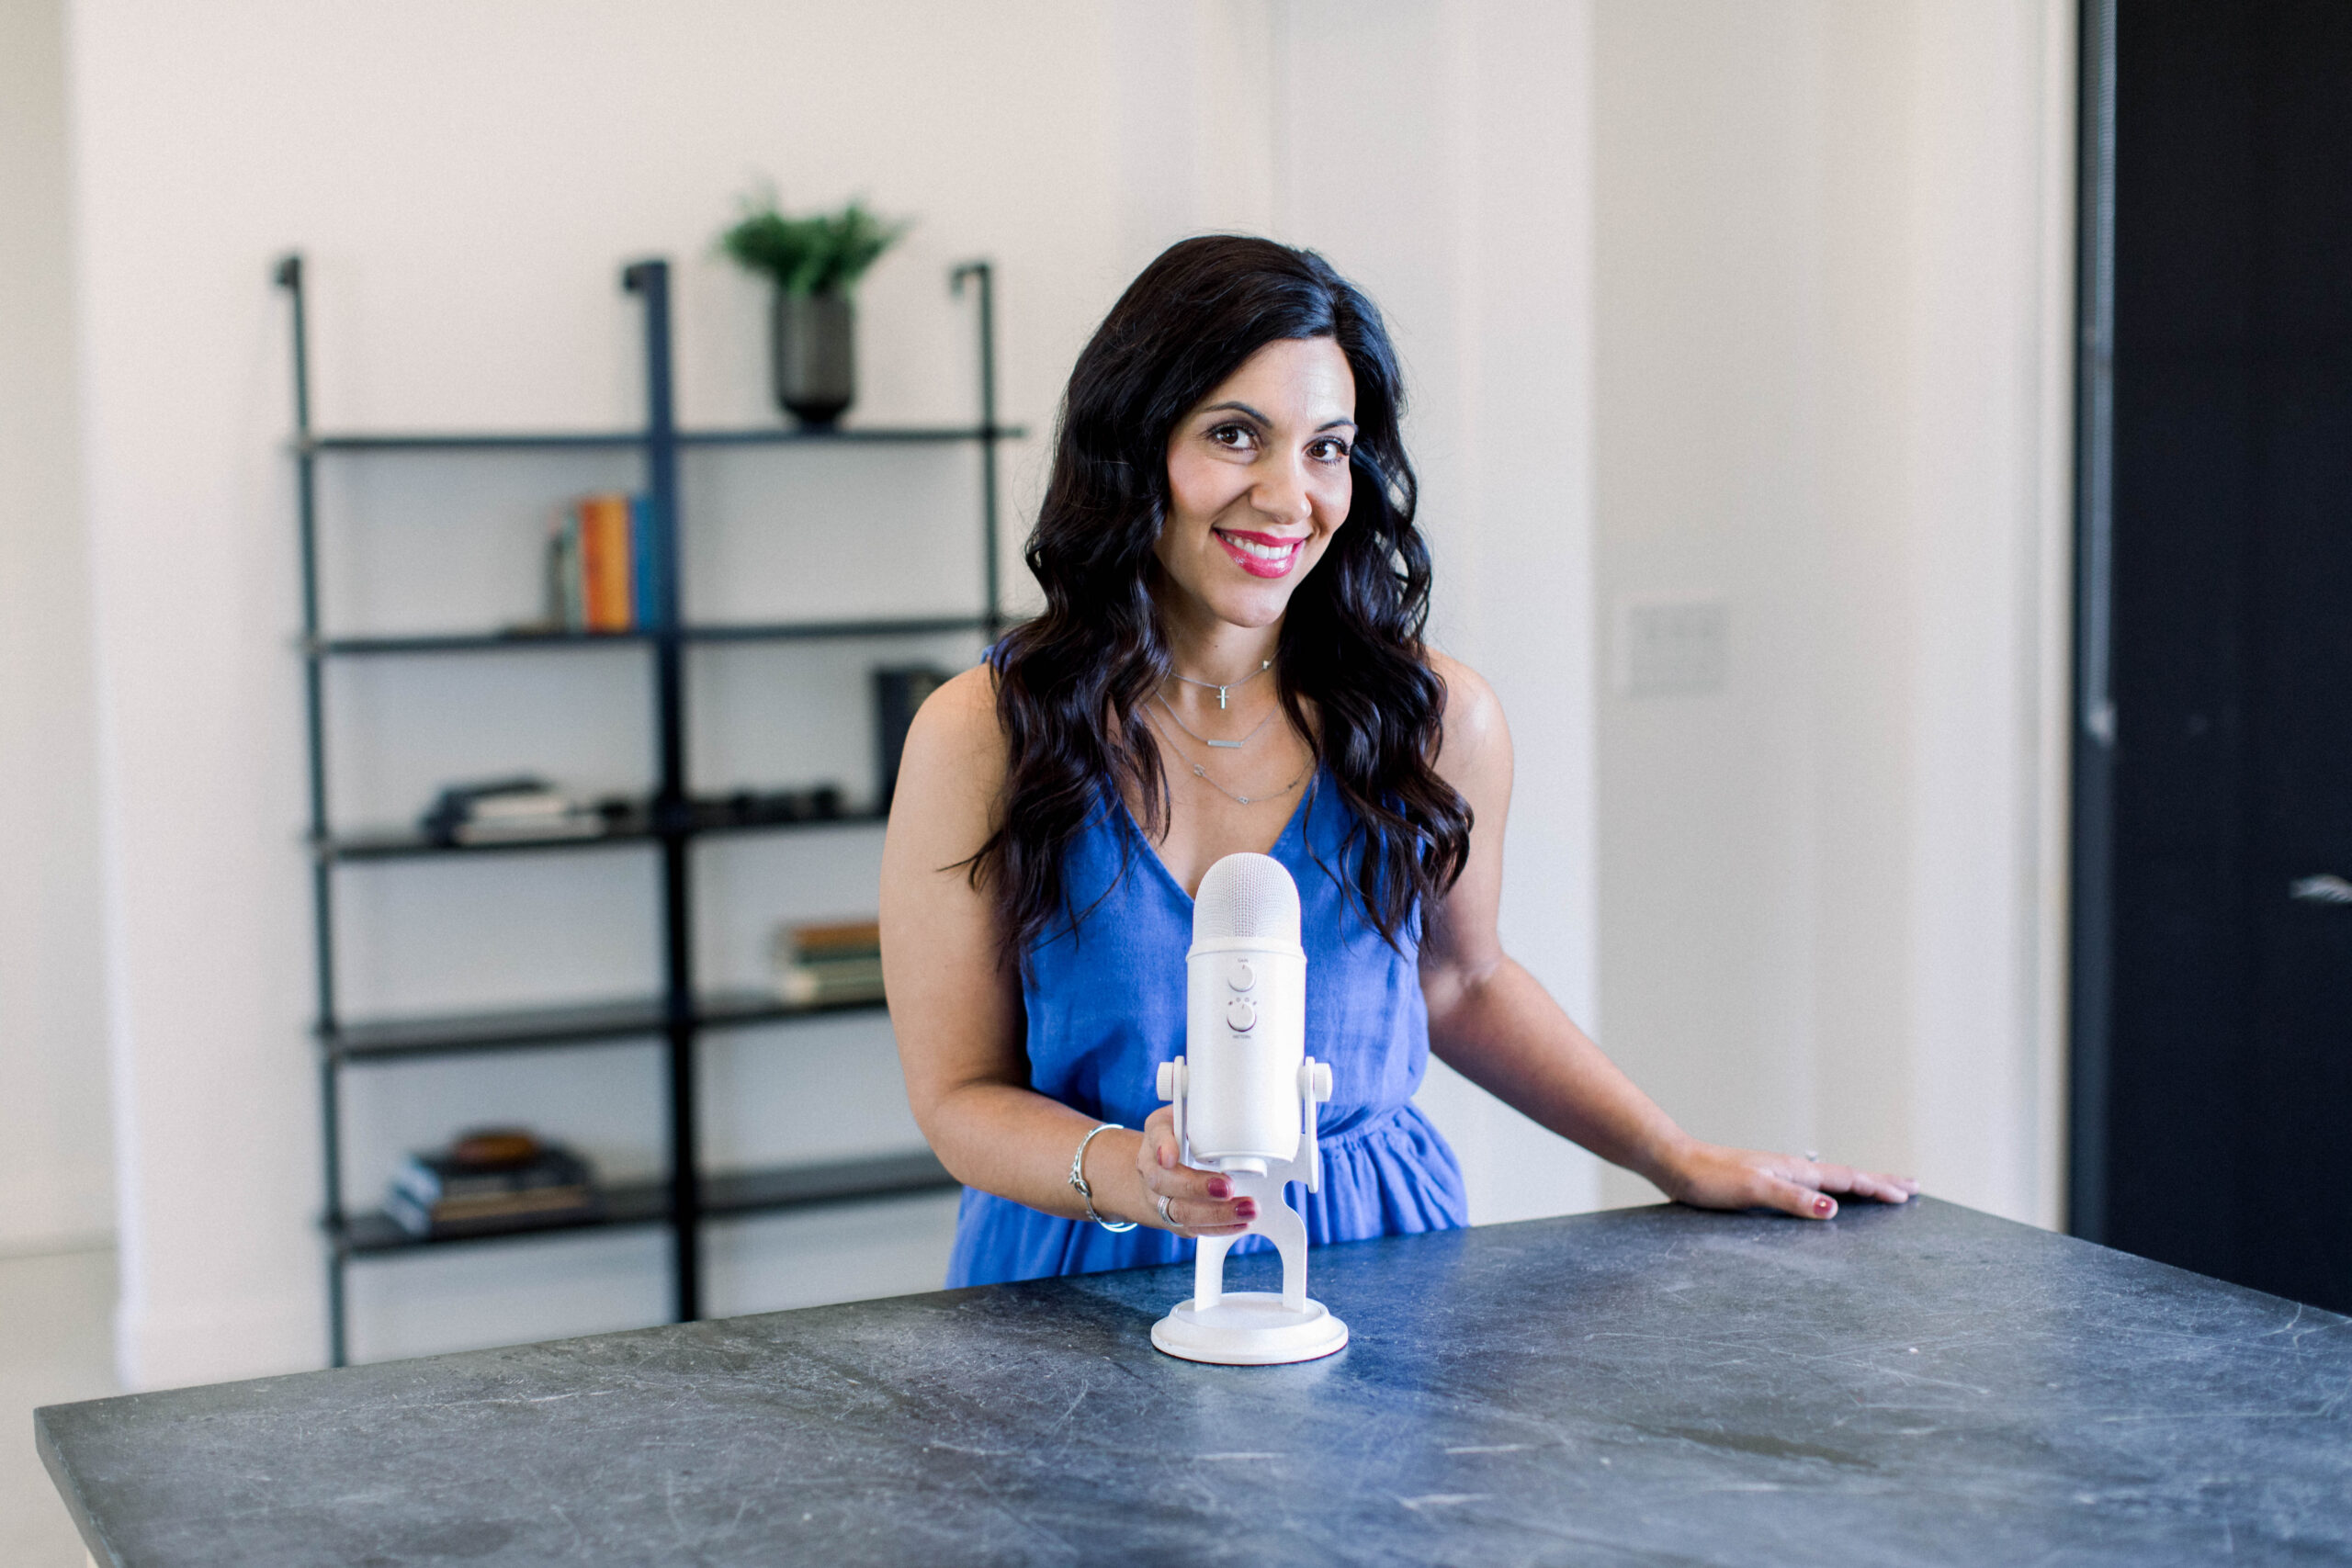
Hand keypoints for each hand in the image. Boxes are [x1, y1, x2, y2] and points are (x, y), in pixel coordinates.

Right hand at [1134, 1105, 1257, 1235]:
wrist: (1155, 1170)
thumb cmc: (1179, 1138)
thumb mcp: (1186, 1116)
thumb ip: (1202, 1114)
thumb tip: (1228, 1117)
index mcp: (1155, 1136)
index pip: (1156, 1136)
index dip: (1163, 1146)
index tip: (1170, 1156)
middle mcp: (1152, 1170)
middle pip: (1166, 1183)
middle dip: (1198, 1187)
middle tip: (1228, 1186)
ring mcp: (1160, 1199)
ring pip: (1182, 1212)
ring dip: (1217, 1213)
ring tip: (1247, 1208)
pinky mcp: (1176, 1220)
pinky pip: (1195, 1228)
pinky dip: (1220, 1227)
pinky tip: (1241, 1222)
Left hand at [1659, 1141, 1917, 1219]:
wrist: (1678, 1165)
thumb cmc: (1711, 1179)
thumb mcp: (1754, 1190)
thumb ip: (1793, 1199)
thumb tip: (1834, 1208)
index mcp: (1794, 1170)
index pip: (1846, 1179)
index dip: (1878, 1187)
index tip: (1908, 1194)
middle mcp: (1792, 1169)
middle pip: (1846, 1174)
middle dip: (1880, 1181)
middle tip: (1912, 1185)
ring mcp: (1780, 1174)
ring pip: (1831, 1178)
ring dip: (1860, 1183)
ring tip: (1880, 1187)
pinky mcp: (1766, 1182)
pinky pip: (1812, 1185)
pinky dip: (1832, 1188)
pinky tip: (1828, 1195)